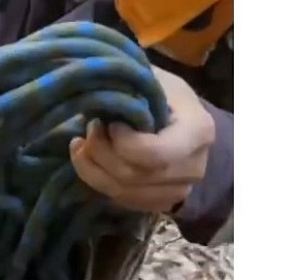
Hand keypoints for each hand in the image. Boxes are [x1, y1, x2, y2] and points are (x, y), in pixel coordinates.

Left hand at [69, 66, 215, 212]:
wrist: (178, 113)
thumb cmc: (160, 90)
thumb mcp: (150, 77)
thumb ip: (130, 87)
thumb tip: (99, 94)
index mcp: (198, 131)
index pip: (154, 154)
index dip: (122, 143)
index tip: (110, 123)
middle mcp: (195, 167)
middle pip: (134, 176)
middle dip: (100, 152)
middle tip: (89, 129)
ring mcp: (180, 190)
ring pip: (123, 193)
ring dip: (93, 169)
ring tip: (81, 144)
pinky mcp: (162, 202)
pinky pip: (123, 202)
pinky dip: (99, 182)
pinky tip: (89, 160)